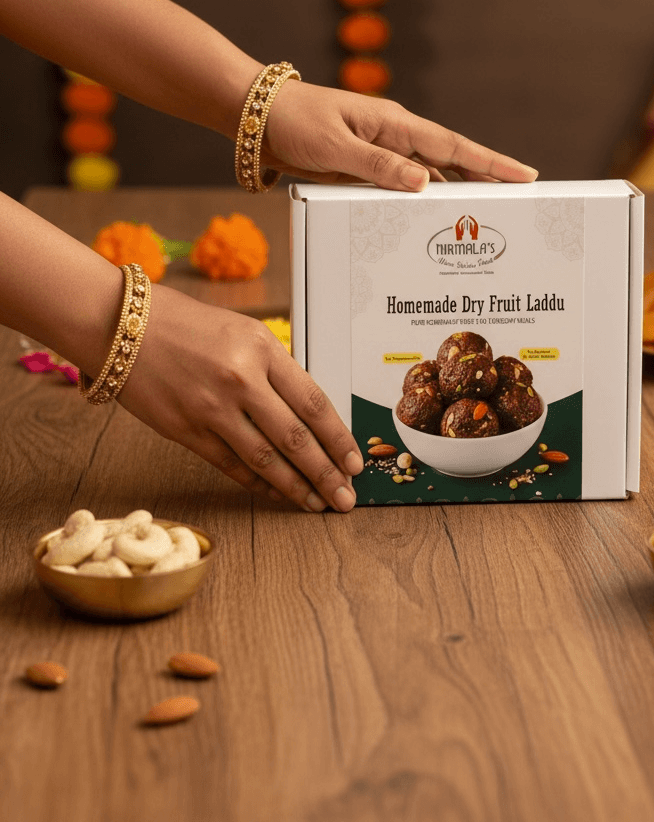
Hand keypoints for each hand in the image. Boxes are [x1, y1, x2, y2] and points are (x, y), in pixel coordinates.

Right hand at [118, 284, 363, 511]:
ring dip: (296, 487)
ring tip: (318, 503)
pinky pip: (230, 465)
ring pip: (264, 459)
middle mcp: (240, 379)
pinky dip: (258, 484)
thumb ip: (275, 370)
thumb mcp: (243, 333)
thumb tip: (308, 413)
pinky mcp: (185, 430)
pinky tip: (277, 494)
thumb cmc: (186, 325)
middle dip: (326, 473)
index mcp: (262, 348)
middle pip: (295, 437)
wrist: (124, 326)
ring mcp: (211, 408)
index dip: (338, 438)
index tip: (355, 461)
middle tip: (346, 497)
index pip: (313, 402)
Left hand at [263, 82, 537, 190]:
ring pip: (429, 174)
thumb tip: (425, 182)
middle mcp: (393, 136)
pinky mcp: (364, 165)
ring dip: (456, 191)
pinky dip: (422, 199)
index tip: (525, 175)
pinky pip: (402, 184)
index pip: (452, 146)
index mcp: (393, 124)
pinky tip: (431, 217)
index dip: (490, 163)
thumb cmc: (293, 122)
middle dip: (486, 178)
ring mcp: (380, 150)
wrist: (256, 117)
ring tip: (485, 213)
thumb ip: (377, 165)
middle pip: (450, 160)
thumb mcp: (333, 147)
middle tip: (521, 198)